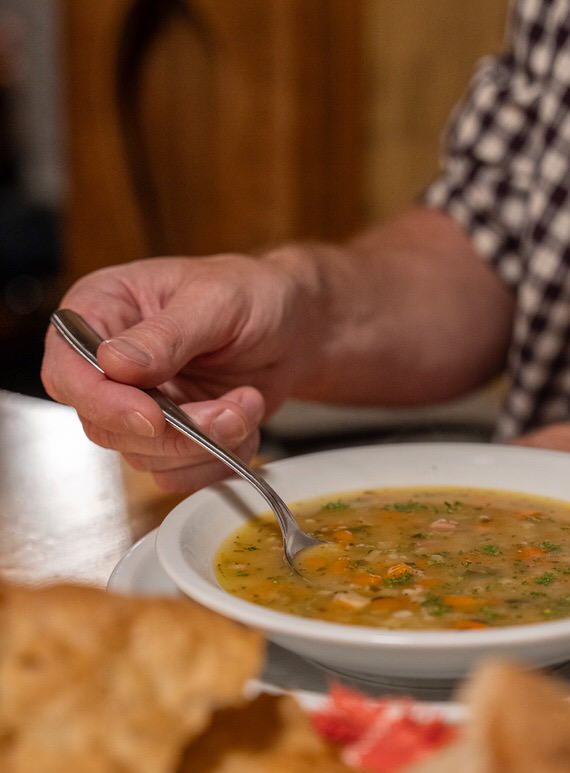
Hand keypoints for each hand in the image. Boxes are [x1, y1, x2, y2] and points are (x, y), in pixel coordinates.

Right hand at [42, 252, 317, 491]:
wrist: (294, 327)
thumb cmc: (253, 293)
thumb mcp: (215, 300)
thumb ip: (165, 336)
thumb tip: (113, 364)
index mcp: (100, 310)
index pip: (68, 370)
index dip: (103, 403)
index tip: (151, 416)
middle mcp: (108, 364)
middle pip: (106, 426)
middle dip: (177, 430)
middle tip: (232, 408)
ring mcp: (137, 404)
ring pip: (145, 457)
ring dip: (206, 444)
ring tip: (247, 404)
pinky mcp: (168, 436)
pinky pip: (178, 474)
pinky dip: (218, 459)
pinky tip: (244, 422)